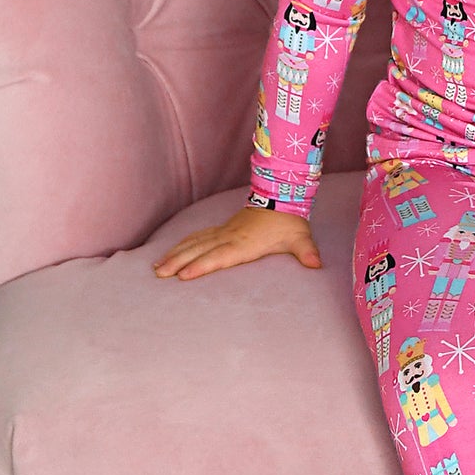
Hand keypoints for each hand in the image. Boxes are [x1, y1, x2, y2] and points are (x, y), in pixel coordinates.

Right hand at [152, 204, 323, 279]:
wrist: (281, 199)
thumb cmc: (289, 223)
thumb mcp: (300, 238)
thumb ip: (306, 252)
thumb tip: (317, 263)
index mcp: (245, 244)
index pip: (221, 257)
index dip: (202, 265)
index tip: (184, 275)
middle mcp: (230, 237)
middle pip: (200, 250)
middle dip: (179, 262)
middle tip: (159, 274)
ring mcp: (223, 232)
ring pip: (194, 243)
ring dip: (175, 254)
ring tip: (157, 267)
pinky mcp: (221, 230)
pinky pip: (197, 237)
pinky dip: (182, 245)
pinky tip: (170, 253)